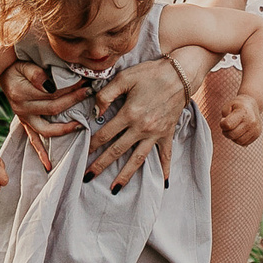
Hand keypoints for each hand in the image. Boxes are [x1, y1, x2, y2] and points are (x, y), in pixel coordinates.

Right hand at [0, 58, 86, 170]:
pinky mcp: (24, 123)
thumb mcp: (24, 64)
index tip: (85, 81)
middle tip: (89, 91)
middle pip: (53, 109)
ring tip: (81, 125)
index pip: (52, 93)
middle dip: (73, 101)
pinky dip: (41, 153)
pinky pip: (33, 140)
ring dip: (65, 128)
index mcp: (22, 93)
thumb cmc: (16, 65)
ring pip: (46, 129)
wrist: (1, 71)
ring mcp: (23, 118)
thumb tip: (49, 84)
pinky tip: (49, 165)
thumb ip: (35, 73)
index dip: (70, 88)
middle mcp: (21, 108)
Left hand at [84, 58, 188, 190]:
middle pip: (117, 151)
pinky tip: (163, 182)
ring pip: (137, 159)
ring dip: (125, 175)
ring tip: (114, 189)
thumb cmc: (150, 73)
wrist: (179, 74)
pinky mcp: (167, 133)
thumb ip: (106, 94)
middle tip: (87, 177)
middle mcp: (141, 128)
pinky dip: (165, 169)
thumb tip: (95, 112)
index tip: (82, 154)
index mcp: (129, 114)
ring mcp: (155, 133)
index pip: (105, 134)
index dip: (92, 145)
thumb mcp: (124, 77)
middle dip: (101, 165)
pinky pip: (166, 155)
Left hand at [215, 93, 262, 147]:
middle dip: (225, 132)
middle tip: (226, 127)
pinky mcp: (257, 134)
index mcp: (243, 112)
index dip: (222, 124)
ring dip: (232, 137)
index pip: (227, 125)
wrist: (252, 105)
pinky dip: (238, 139)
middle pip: (232, 134)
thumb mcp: (228, 105)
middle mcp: (251, 121)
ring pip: (238, 141)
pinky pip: (243, 143)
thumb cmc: (237, 106)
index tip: (223, 120)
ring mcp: (255, 129)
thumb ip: (224, 114)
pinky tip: (239, 132)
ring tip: (233, 129)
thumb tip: (226, 127)